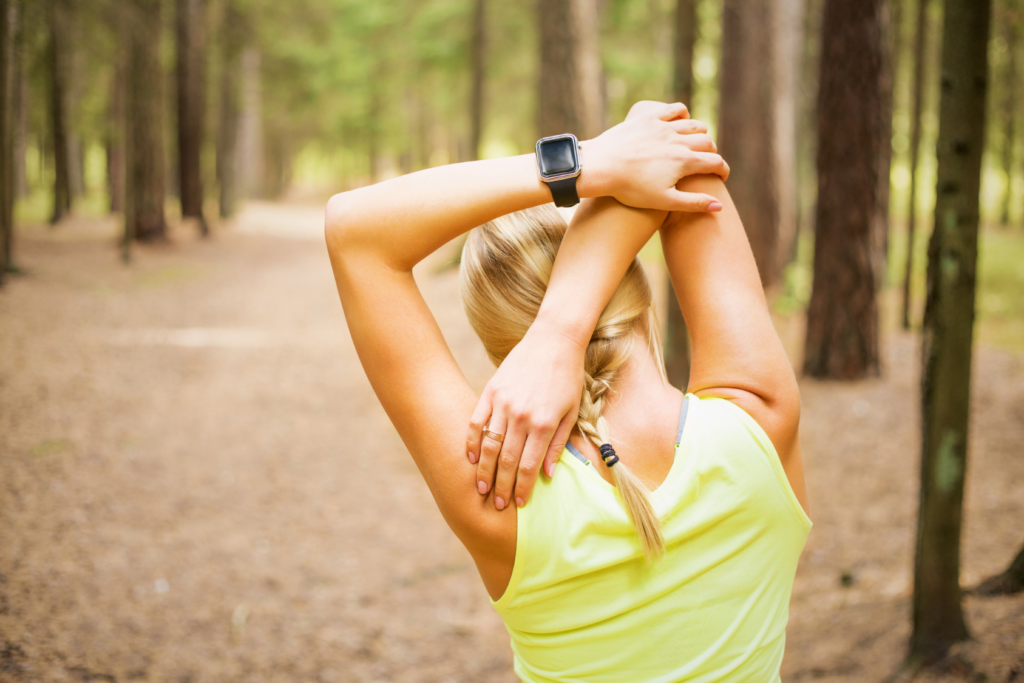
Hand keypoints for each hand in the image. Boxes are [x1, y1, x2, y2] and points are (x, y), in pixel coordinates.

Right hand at [466, 319, 585, 509]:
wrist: (554, 339)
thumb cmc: (567, 377)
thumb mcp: (571, 412)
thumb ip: (558, 444)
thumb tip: (548, 474)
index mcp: (543, 423)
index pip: (529, 465)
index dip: (523, 488)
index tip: (519, 504)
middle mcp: (521, 416)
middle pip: (507, 460)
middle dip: (502, 486)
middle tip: (497, 506)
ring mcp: (503, 403)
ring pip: (489, 445)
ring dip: (484, 470)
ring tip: (481, 489)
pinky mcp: (491, 391)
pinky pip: (476, 422)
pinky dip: (472, 442)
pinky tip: (470, 458)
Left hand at [578, 101, 729, 211]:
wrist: (600, 167)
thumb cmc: (630, 189)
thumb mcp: (664, 202)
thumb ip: (694, 203)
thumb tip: (719, 206)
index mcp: (684, 161)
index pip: (715, 162)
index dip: (722, 170)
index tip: (721, 176)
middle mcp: (678, 140)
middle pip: (707, 142)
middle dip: (711, 153)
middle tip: (707, 162)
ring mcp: (663, 126)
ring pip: (693, 124)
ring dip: (700, 134)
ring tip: (696, 144)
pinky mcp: (648, 118)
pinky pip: (674, 110)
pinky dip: (683, 114)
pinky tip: (681, 122)